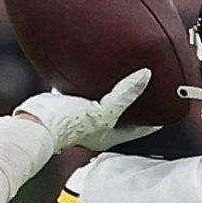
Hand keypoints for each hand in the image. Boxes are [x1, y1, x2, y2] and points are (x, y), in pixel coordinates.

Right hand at [15, 69, 157, 151]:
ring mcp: (79, 116)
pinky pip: (81, 89)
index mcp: (107, 136)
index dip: (154, 119)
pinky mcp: (64, 104)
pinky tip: (88, 66)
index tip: (168, 108)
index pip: (139, 129)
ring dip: (111, 88)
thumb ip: (125, 95)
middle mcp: (95, 128)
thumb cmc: (66, 126)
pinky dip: (88, 79)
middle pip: (121, 113)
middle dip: (133, 102)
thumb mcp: (104, 111)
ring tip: (120, 72)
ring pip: (102, 100)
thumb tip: (146, 75)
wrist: (33, 124)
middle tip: (147, 86)